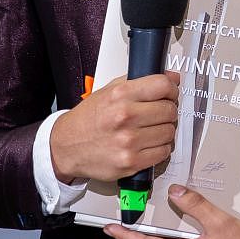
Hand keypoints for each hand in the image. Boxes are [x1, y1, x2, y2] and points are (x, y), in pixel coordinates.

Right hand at [49, 72, 178, 183]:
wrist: (67, 147)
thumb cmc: (89, 119)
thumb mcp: (110, 91)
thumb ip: (141, 81)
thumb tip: (172, 77)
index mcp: (120, 95)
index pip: (163, 86)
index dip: (171, 89)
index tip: (169, 94)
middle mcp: (125, 117)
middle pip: (170, 110)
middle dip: (168, 111)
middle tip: (158, 114)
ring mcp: (128, 141)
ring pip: (169, 132)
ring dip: (164, 131)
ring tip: (150, 130)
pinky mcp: (131, 162)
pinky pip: (163, 152)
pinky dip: (159, 149)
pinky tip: (147, 144)